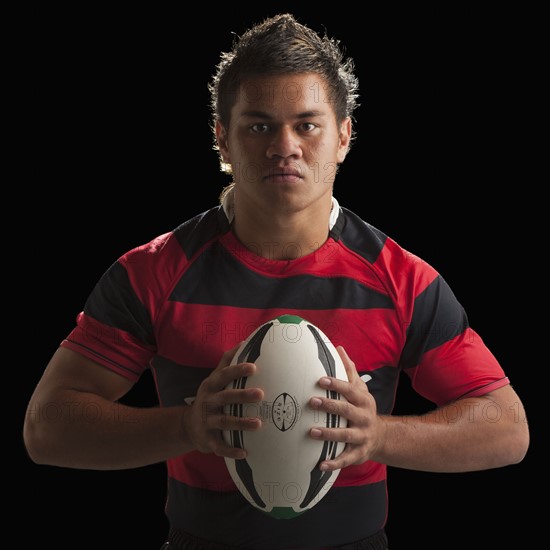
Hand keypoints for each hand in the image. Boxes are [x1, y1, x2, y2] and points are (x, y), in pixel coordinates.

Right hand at [182, 343, 263, 458]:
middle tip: (260, 394)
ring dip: (241, 423)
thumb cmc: (210, 397)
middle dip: (242, 396)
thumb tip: (244, 342)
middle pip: (225, 398)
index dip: (237, 370)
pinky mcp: (207, 440)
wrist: (188, 426)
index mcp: (211, 386)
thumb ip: (227, 361)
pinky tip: (244, 452)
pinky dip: (231, 450)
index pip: (224, 375)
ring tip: (259, 424)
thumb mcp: (213, 378)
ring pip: (224, 422)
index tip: (253, 367)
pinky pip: (219, 446)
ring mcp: (207, 422)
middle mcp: (208, 402)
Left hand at [309, 346, 382, 470]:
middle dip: (329, 406)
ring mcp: (362, 436)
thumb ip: (349, 370)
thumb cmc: (362, 407)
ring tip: (311, 432)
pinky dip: (333, 463)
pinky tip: (320, 465)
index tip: (320, 380)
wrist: (380, 436)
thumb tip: (339, 348)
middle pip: (347, 411)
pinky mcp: (358, 454)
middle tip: (311, 402)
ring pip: (345, 435)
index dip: (336, 384)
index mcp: (363, 400)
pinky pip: (346, 459)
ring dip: (328, 434)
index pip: (349, 390)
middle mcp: (364, 418)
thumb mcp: (359, 389)